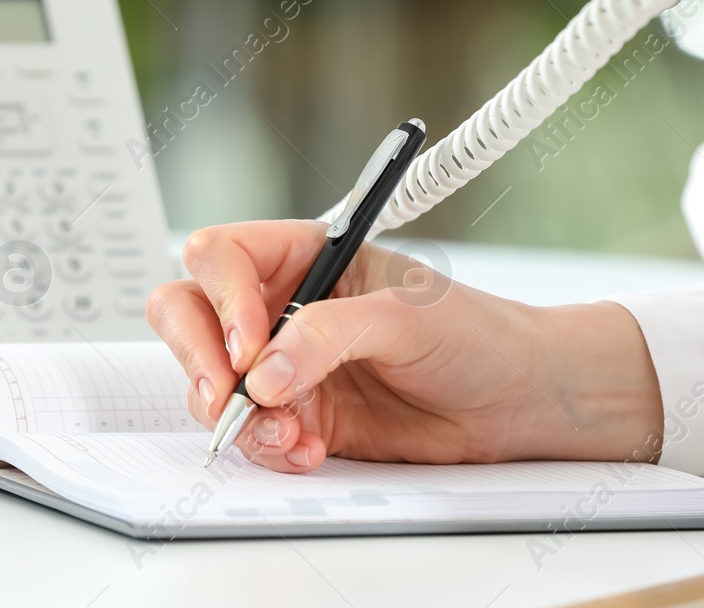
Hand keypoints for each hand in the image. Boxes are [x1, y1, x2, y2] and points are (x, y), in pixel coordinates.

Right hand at [146, 220, 665, 472]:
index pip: (222, 256)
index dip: (221, 296)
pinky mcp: (297, 416)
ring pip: (208, 381)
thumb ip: (329, 334)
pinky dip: (267, 447)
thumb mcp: (405, 317)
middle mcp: (280, 304)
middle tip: (228, 395)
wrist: (515, 402)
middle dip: (200, 357)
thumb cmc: (474, 333)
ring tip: (290, 433)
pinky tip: (307, 450)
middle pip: (189, 312)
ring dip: (237, 414)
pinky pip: (249, 433)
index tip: (251, 343)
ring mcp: (283, 364)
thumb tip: (266, 371)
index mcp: (303, 254)